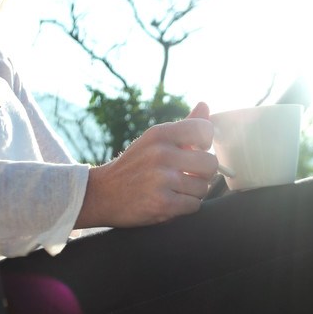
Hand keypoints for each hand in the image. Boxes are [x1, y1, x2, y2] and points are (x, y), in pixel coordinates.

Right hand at [75, 102, 217, 227]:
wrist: (102, 194)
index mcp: (160, 133)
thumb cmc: (135, 166)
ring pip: (203, 187)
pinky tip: (171, 202)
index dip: (206, 144)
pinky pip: (194, 205)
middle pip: (210, 163)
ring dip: (194, 193)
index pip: (204, 129)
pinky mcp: (162, 203)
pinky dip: (186, 207)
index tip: (195, 151)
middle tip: (189, 176)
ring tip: (176, 190)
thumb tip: (205, 106)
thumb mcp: (154, 140)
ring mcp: (161, 179)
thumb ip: (184, 125)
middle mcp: (161, 153)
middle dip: (203, 173)